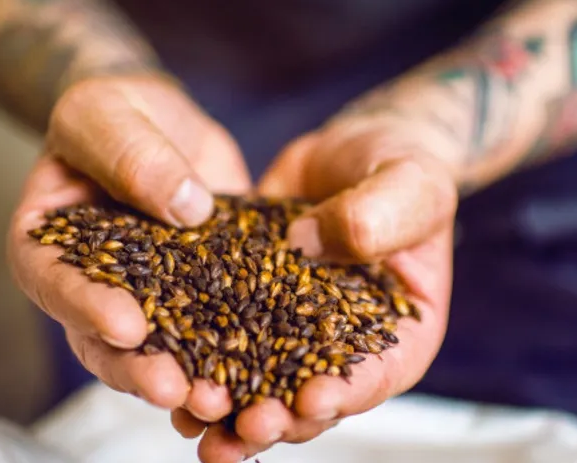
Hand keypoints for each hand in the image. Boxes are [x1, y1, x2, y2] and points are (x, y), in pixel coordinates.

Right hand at [7, 74, 250, 418]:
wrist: (159, 119)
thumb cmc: (113, 111)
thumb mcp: (106, 114)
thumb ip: (131, 153)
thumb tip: (185, 207)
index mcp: (49, 244)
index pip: (56, 283)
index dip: (87, 309)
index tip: (128, 327)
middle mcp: (94, 284)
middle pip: (106, 340)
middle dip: (140, 369)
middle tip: (178, 388)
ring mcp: (149, 296)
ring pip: (161, 349)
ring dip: (190, 377)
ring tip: (223, 399)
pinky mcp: (200, 294)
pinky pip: (215, 328)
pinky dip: (235, 353)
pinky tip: (264, 374)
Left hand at [177, 117, 457, 461]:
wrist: (357, 148)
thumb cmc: (404, 165)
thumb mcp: (411, 183)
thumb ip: (378, 217)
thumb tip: (309, 244)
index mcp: (399, 331)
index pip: (376, 375)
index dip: (344, 393)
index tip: (309, 401)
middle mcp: (342, 342)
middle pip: (311, 397)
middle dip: (277, 417)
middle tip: (244, 427)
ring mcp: (292, 327)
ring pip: (259, 380)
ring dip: (229, 407)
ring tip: (196, 417)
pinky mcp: (250, 301)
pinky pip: (220, 333)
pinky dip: (194, 357)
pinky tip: (165, 374)